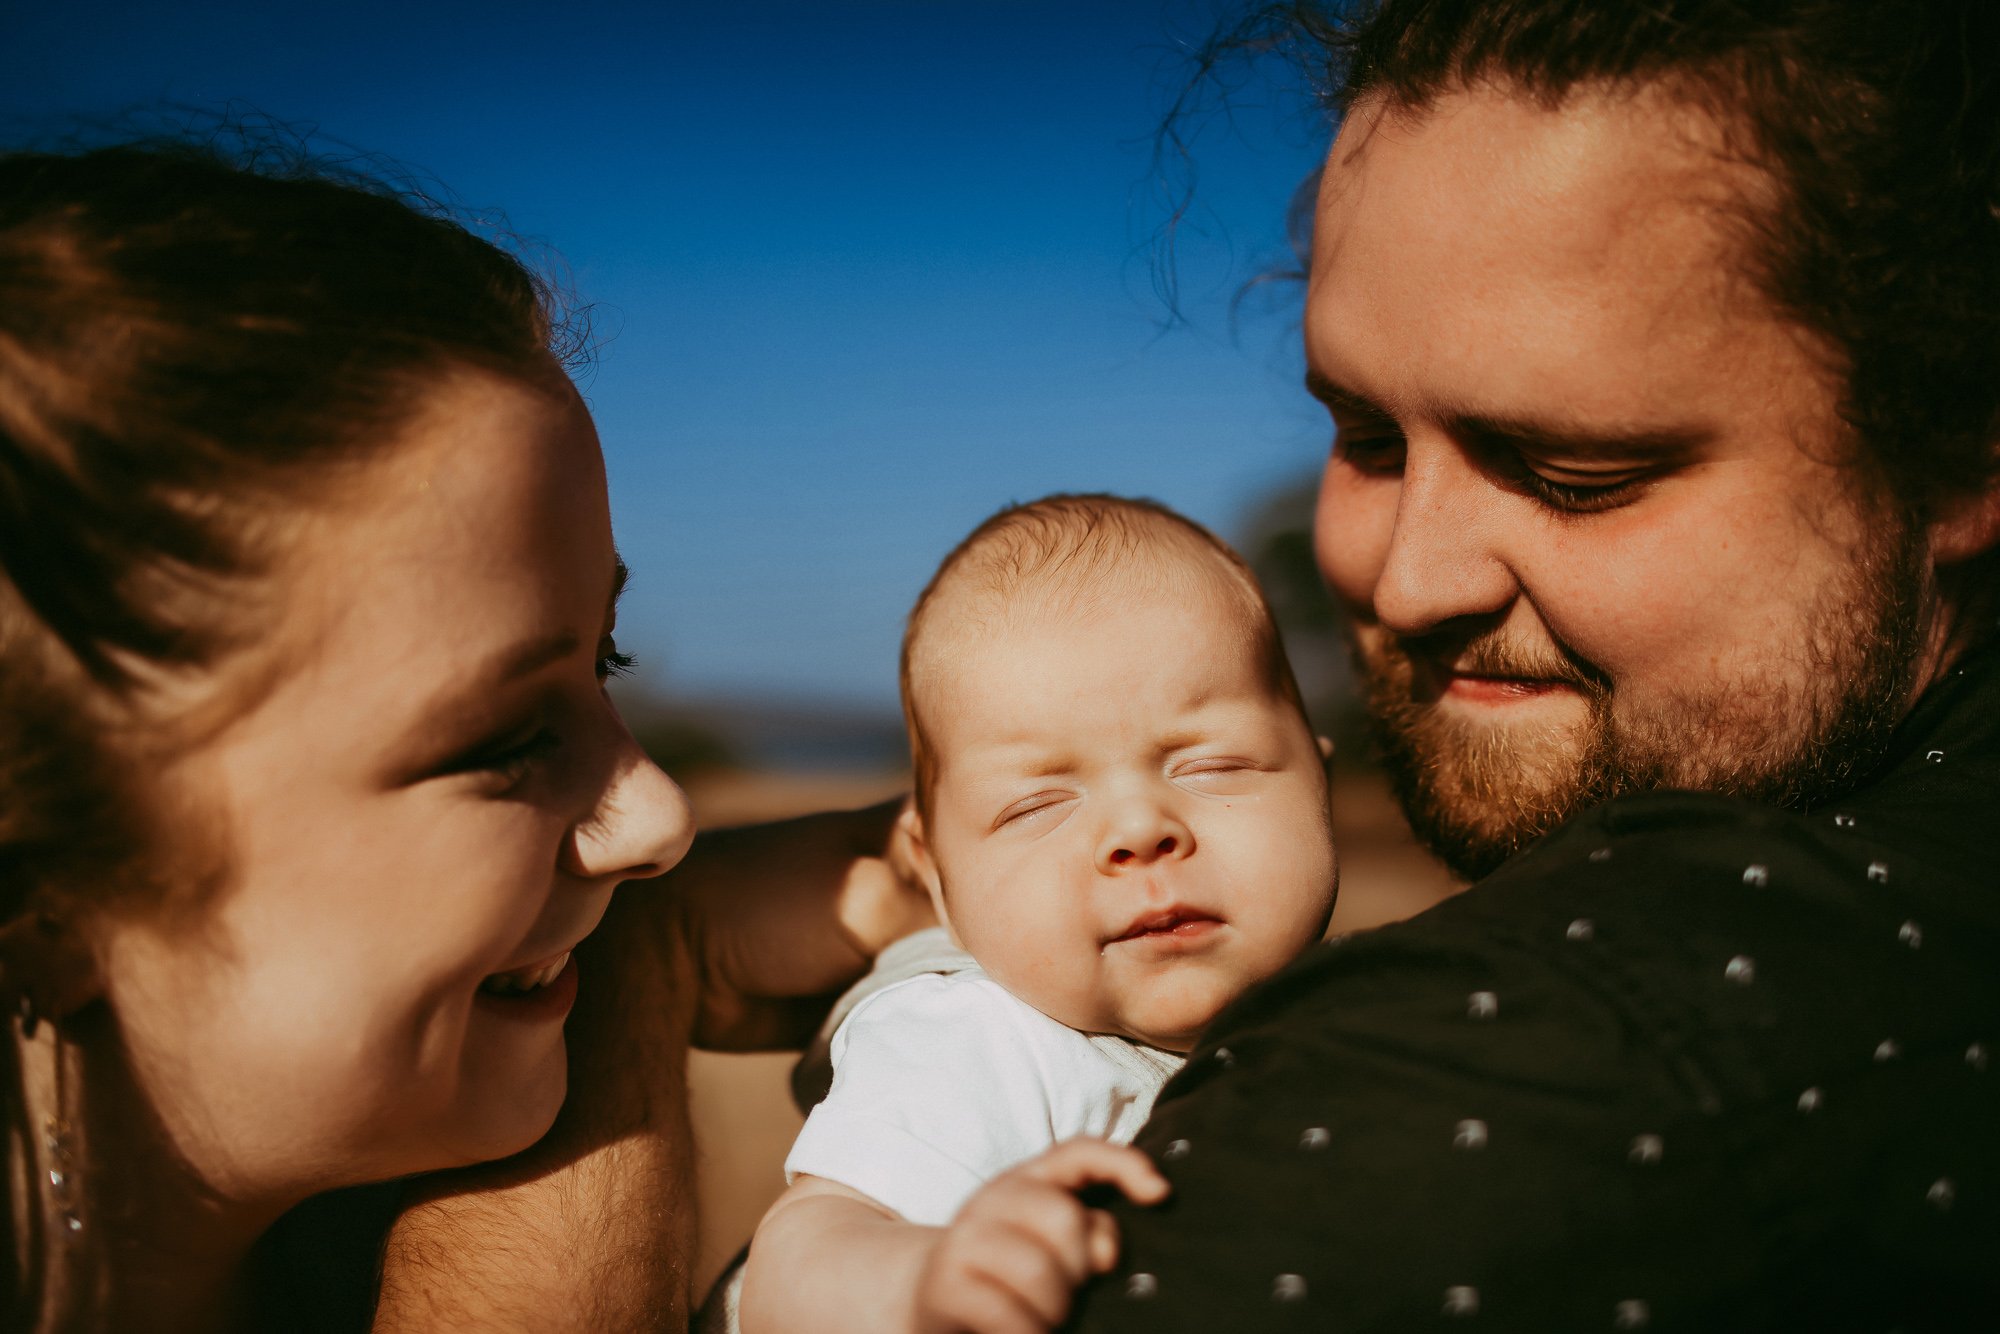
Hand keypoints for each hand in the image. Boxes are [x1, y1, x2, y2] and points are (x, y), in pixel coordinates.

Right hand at [913, 1139, 1169, 1333]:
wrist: (934, 1300)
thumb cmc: (1011, 1276)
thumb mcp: (1053, 1246)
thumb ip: (1088, 1233)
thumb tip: (1106, 1250)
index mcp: (1030, 1180)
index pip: (1079, 1152)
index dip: (1123, 1163)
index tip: (1159, 1194)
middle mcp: (995, 1197)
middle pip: (1065, 1220)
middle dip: (1077, 1271)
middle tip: (1065, 1297)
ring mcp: (966, 1237)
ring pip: (1039, 1273)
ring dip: (1053, 1311)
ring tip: (1043, 1321)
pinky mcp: (945, 1282)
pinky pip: (1007, 1316)